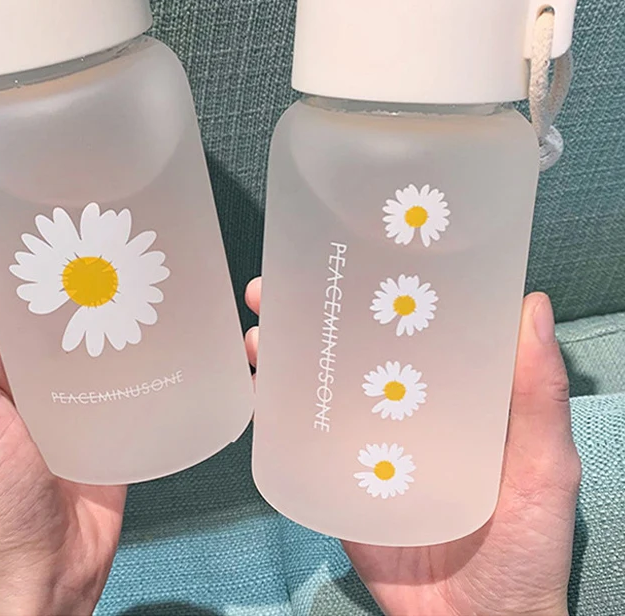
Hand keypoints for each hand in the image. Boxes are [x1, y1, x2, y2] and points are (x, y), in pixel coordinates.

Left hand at [0, 226, 125, 615]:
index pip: (10, 284)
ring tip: (156, 256)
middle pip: (63, 301)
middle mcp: (37, 365)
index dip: (28, 242)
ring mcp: (82, 387)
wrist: (44, 572)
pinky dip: (151, 341)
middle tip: (121, 220)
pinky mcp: (119, 410)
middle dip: (87, 264)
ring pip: (103, 327)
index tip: (58, 199)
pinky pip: (135, 367)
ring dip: (124, 297)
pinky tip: (175, 313)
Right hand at [245, 279, 579, 615]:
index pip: (408, 326)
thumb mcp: (544, 465)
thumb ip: (539, 394)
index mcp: (450, 392)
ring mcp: (365, 442)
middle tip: (275, 284)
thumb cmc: (525, 545)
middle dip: (309, 310)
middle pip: (349, 345)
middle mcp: (402, 407)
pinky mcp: (338, 479)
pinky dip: (274, 408)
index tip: (346, 254)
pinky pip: (301, 438)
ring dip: (282, 350)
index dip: (374, 286)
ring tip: (257, 327)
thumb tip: (532, 302)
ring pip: (317, 383)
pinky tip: (257, 384)